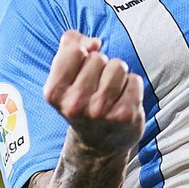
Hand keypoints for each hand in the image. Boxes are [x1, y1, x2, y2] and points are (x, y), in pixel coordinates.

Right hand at [42, 31, 144, 154]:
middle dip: (100, 66)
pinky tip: (122, 101)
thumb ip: (70, 45)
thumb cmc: (81, 100)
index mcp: (54, 92)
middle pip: (98, 57)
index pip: (74, 50)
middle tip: (95, 88)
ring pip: (117, 66)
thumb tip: (94, 43)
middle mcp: (74, 104)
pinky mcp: (125, 116)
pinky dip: (132, 86)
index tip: (80, 71)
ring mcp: (100, 112)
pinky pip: (134, 80)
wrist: (97, 144)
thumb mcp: (64, 75)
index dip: (81, 54)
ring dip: (117, 75)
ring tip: (110, 94)